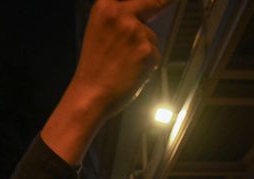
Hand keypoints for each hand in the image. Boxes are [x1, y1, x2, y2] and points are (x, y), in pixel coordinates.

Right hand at [70, 0, 168, 117]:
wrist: (90, 95)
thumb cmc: (94, 69)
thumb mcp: (100, 33)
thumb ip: (119, 20)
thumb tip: (141, 16)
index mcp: (104, 7)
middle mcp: (121, 14)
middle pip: (152, 3)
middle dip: (164, 1)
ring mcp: (135, 31)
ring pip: (152, 37)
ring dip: (145, 50)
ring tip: (125, 65)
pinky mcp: (147, 50)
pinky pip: (156, 55)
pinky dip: (148, 66)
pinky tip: (132, 73)